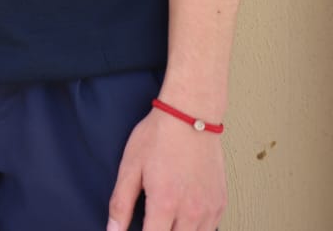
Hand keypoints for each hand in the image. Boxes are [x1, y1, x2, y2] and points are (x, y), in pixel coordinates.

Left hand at [107, 107, 226, 230]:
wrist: (190, 116)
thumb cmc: (159, 137)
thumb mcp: (130, 167)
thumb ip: (121, 204)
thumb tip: (113, 230)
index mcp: (165, 203)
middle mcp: (191, 211)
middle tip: (151, 223)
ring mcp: (210, 209)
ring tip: (165, 222)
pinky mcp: (220, 203)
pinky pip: (211, 229)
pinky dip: (196, 230)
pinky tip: (183, 220)